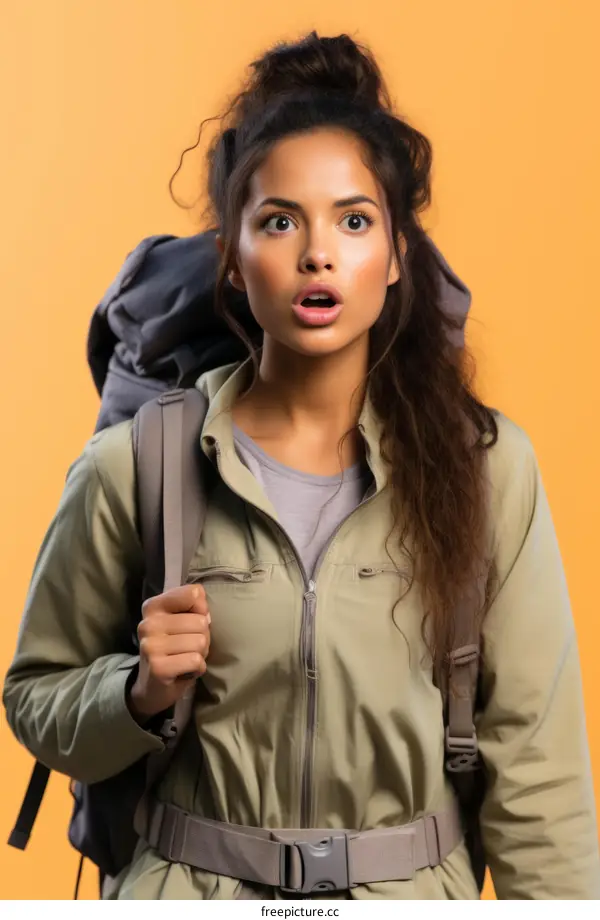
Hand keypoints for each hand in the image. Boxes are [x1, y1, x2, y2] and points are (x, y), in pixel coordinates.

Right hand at [128, 584, 210, 723]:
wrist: (152, 686)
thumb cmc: (172, 648)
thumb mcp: (180, 621)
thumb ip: (194, 605)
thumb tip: (203, 605)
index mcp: (153, 607)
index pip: (192, 593)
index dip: (201, 610)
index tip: (190, 623)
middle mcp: (148, 624)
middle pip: (201, 622)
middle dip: (202, 637)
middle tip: (188, 648)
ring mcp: (151, 646)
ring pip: (200, 642)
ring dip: (200, 654)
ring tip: (186, 658)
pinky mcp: (158, 667)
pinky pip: (195, 660)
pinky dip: (198, 668)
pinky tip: (186, 670)